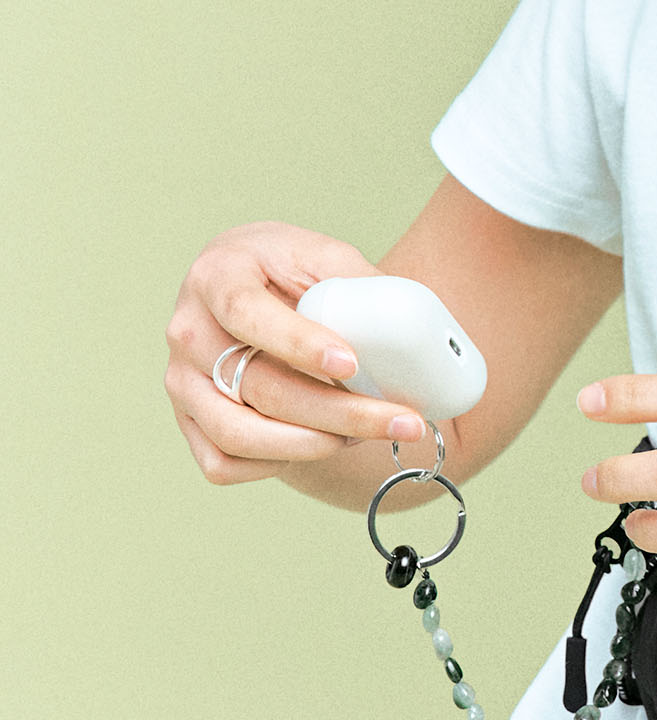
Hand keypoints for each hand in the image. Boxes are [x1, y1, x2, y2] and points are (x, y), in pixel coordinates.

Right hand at [164, 221, 428, 484]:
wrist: (244, 282)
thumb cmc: (285, 268)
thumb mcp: (322, 256)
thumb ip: (358, 285)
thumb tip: (411, 331)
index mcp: (217, 277)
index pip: (246, 314)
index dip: (297, 343)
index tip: (351, 363)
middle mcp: (188, 332)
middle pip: (257, 386)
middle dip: (339, 412)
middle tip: (402, 422)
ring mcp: (182, 382)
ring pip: (238, 434)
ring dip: (313, 444)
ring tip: (365, 435)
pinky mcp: (189, 420)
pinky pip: (223, 463)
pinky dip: (276, 463)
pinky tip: (321, 443)